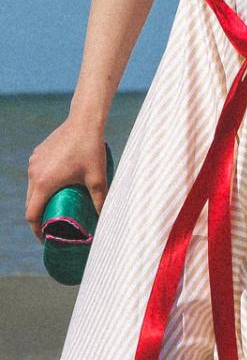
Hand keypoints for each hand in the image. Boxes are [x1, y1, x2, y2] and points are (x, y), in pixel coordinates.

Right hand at [26, 120, 109, 239]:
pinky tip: (54, 186)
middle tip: (52, 226)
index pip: (32, 215)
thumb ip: (100, 200)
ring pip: (32, 188)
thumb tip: (104, 218)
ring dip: (39, 199)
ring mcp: (34, 162)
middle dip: (39, 217)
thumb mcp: (97, 178)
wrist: (84, 121)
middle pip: (30, 203)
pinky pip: (36, 174)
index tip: (45, 238)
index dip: (37, 230)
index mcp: (43, 184)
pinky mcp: (38, 153)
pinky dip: (41, 183)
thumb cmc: (91, 149)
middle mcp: (34, 174)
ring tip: (53, 207)